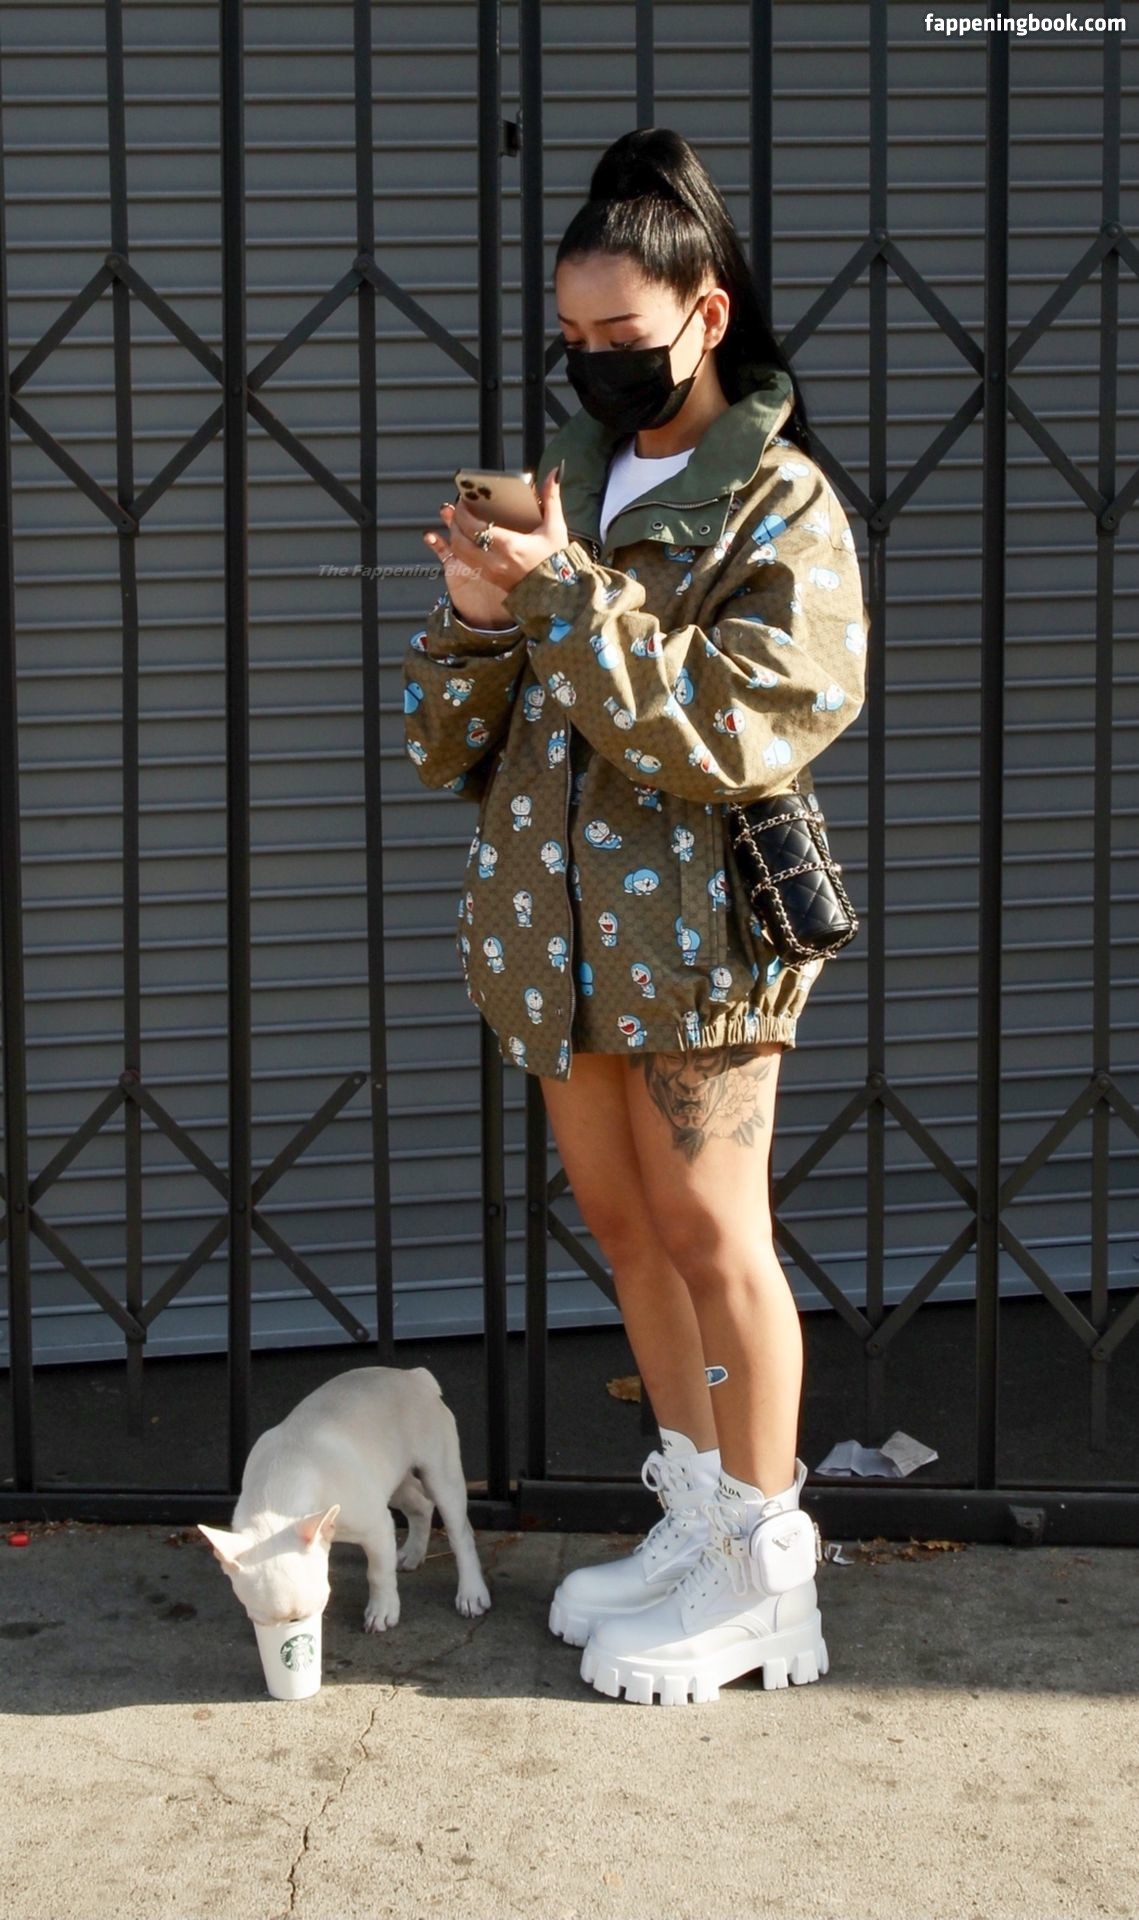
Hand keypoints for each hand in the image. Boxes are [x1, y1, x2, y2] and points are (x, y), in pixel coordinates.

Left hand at [422, 466, 569, 621]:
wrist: (558, 594)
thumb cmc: (556, 561)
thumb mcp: (555, 527)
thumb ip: (552, 498)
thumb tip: (555, 472)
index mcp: (510, 546)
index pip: (475, 527)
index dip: (463, 512)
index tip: (464, 500)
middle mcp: (496, 561)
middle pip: (461, 540)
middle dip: (455, 523)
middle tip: (458, 510)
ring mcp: (491, 572)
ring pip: (460, 554)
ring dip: (455, 536)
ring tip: (459, 523)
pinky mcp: (490, 579)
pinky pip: (466, 563)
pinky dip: (461, 549)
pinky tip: (466, 538)